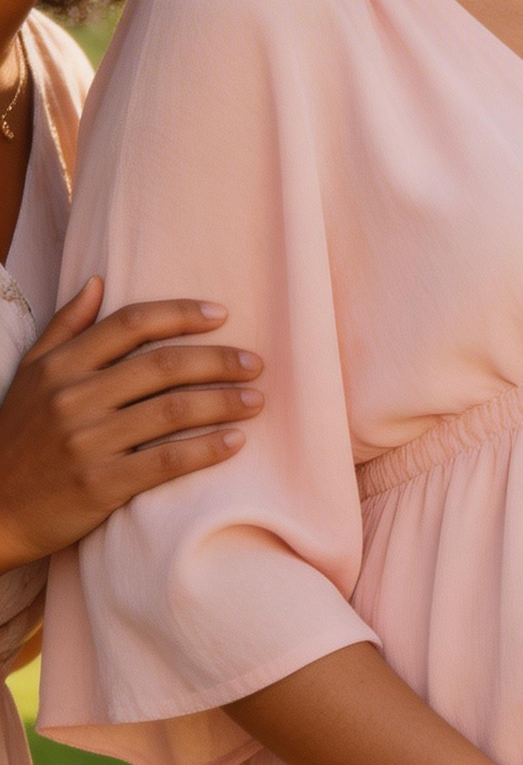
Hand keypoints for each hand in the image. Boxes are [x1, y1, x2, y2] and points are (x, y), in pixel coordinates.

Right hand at [0, 281, 263, 568]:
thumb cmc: (19, 437)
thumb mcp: (30, 376)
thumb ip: (65, 327)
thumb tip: (98, 280)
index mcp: (60, 366)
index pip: (131, 323)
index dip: (181, 313)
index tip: (223, 315)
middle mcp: (73, 398)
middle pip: (163, 364)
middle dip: (219, 360)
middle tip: (256, 363)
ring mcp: (86, 441)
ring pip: (173, 410)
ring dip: (225, 402)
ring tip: (257, 400)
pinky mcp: (100, 484)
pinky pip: (167, 460)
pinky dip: (207, 448)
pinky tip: (235, 441)